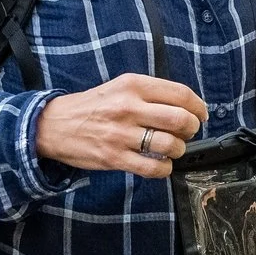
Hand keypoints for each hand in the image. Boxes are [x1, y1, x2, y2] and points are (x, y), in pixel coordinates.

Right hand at [35, 73, 208, 178]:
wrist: (54, 125)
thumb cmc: (92, 106)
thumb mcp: (120, 86)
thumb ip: (150, 93)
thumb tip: (185, 107)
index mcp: (133, 85)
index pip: (180, 94)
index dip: (199, 107)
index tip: (201, 114)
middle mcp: (129, 107)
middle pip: (180, 119)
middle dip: (192, 129)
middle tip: (188, 133)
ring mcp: (121, 134)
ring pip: (170, 145)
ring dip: (178, 150)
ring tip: (171, 149)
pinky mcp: (115, 157)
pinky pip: (153, 168)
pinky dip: (164, 169)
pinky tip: (160, 164)